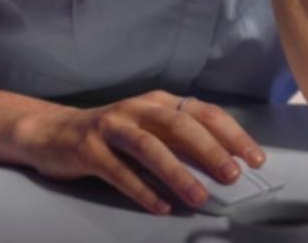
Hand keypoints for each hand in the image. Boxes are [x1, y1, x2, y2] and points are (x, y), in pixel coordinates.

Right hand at [10, 90, 267, 215]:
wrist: (52, 132)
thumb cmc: (113, 135)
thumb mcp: (149, 129)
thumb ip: (181, 140)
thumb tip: (224, 163)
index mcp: (159, 101)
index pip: (203, 112)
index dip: (231, 133)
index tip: (255, 157)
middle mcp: (138, 108)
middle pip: (180, 125)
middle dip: (209, 150)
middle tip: (232, 175)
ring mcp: (111, 126)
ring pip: (149, 147)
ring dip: (177, 172)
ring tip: (198, 196)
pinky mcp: (88, 148)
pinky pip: (118, 171)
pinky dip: (141, 190)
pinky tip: (160, 207)